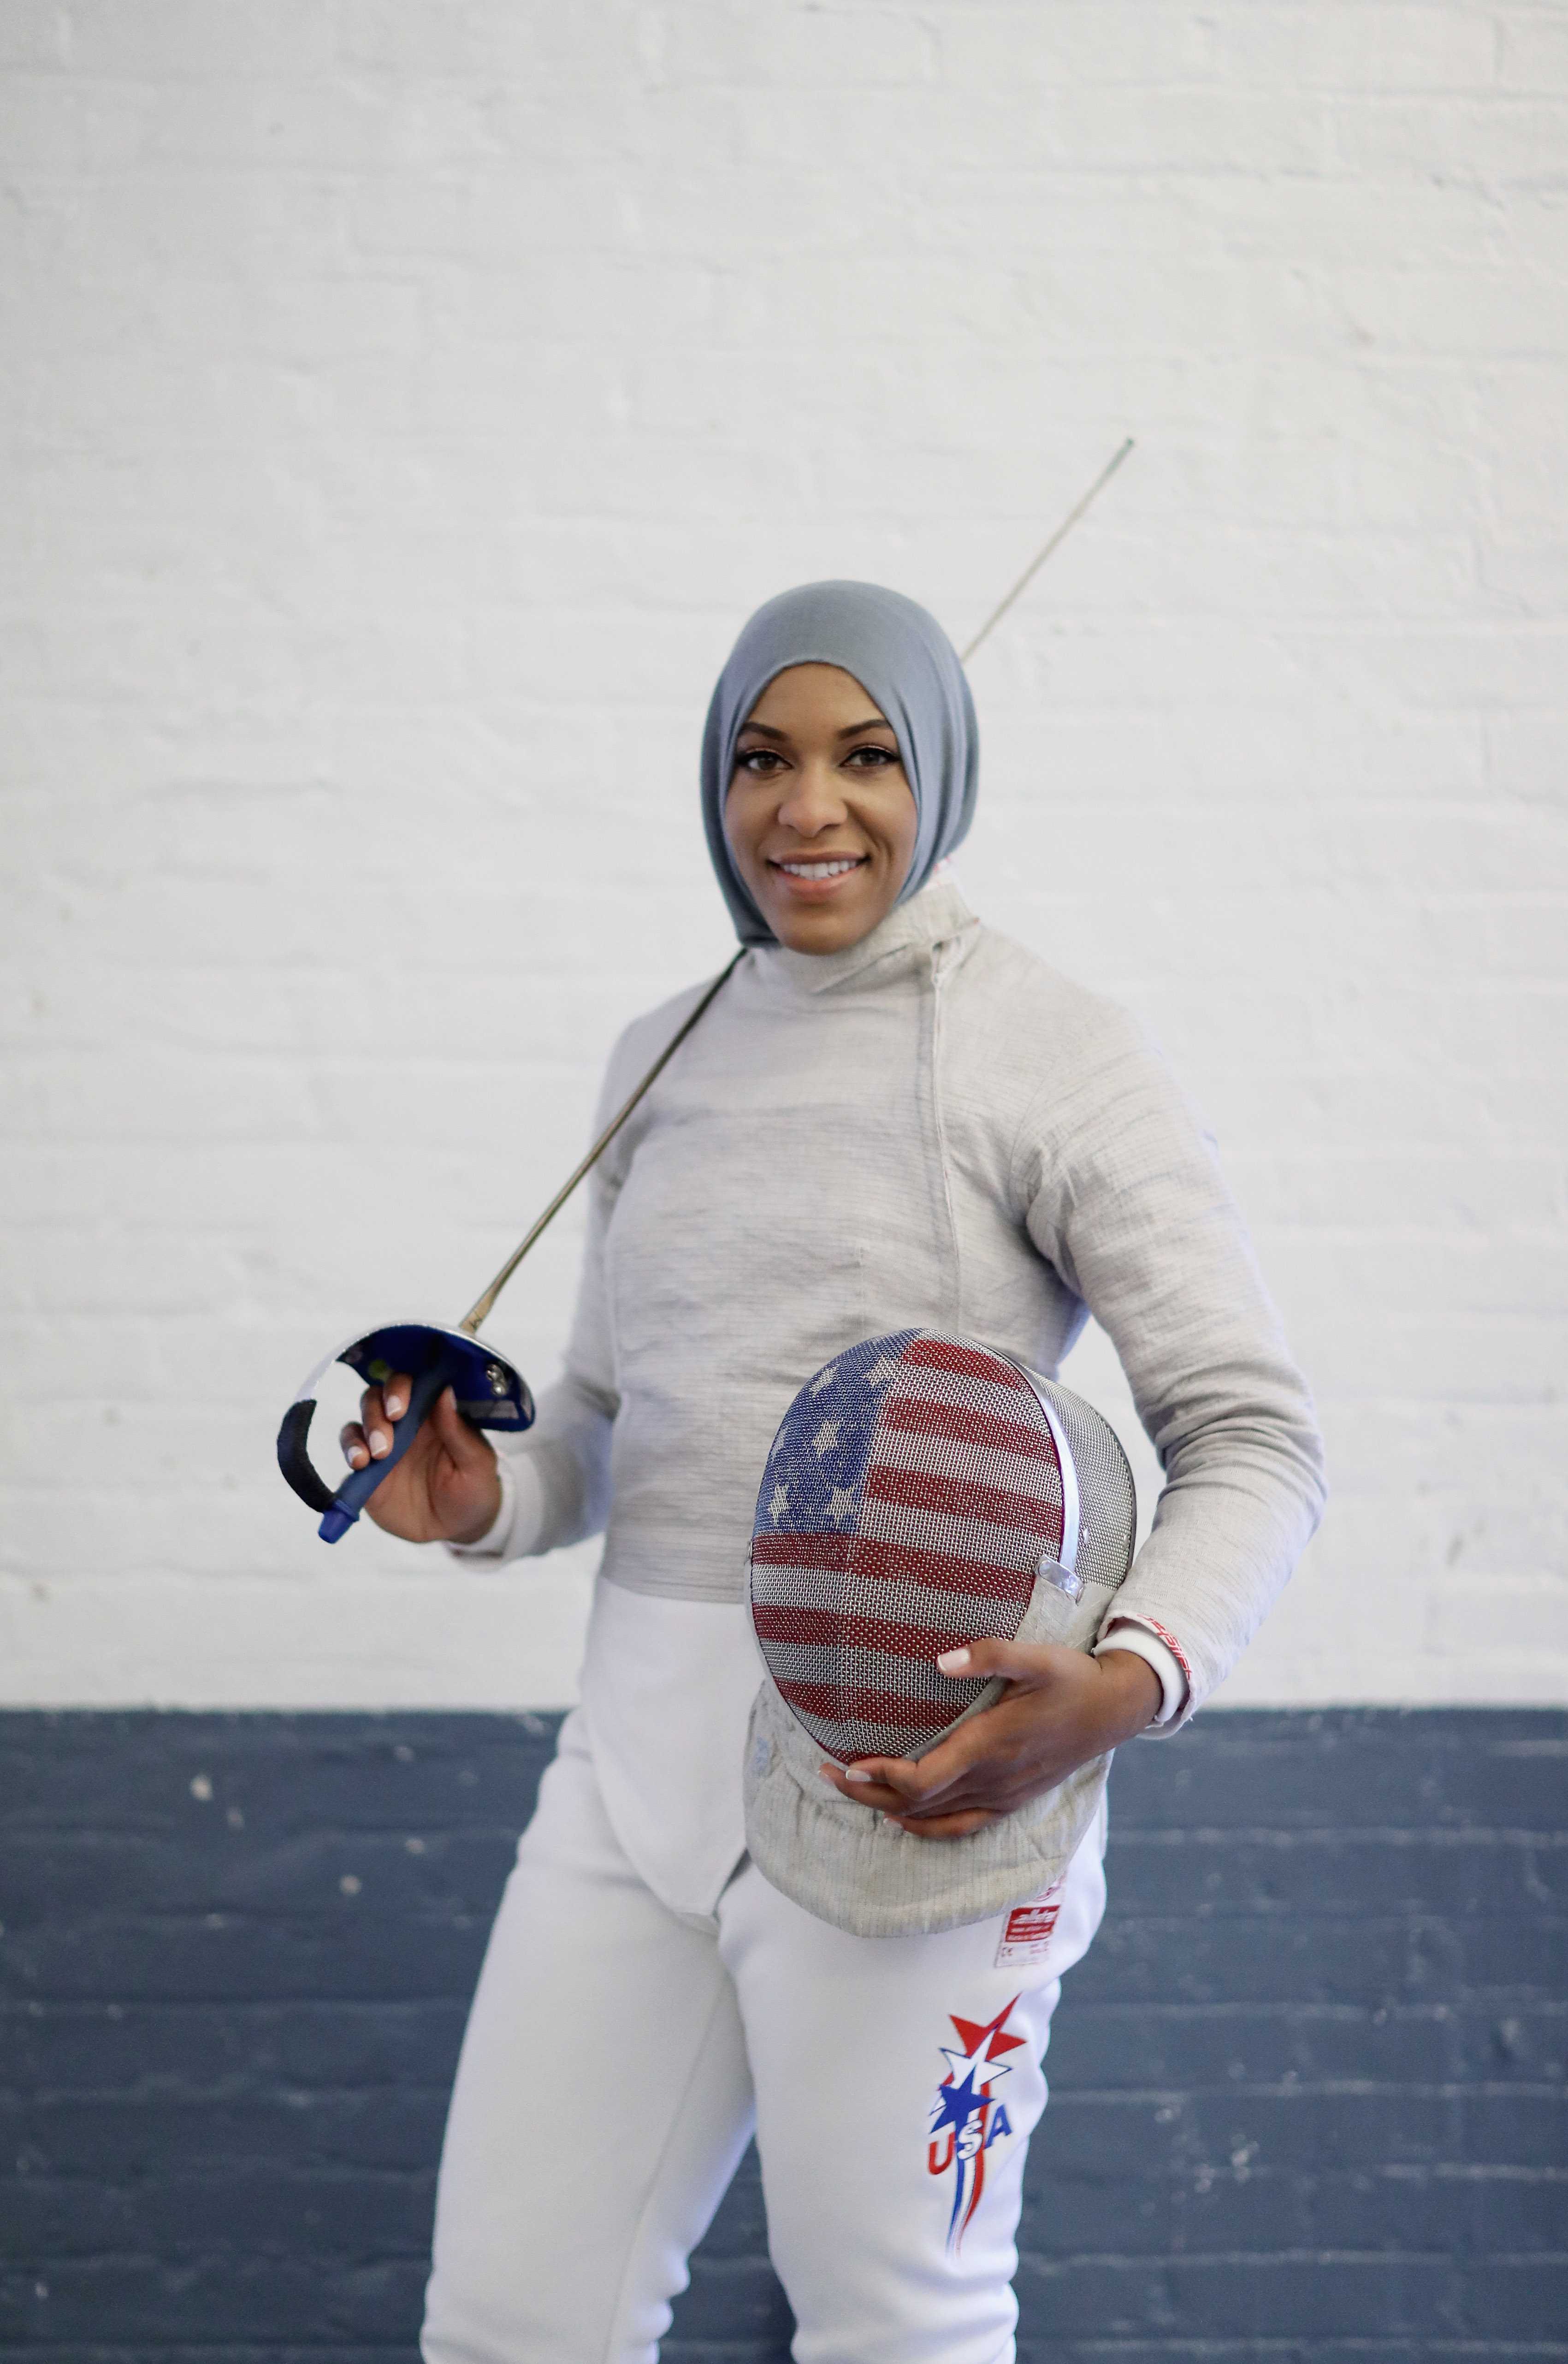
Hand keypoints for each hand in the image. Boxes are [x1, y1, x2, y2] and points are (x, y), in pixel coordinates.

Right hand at [340, 1374, 501, 1544]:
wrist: (458, 1529)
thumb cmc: (474, 1487)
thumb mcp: (477, 1463)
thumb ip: (458, 1431)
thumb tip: (445, 1390)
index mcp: (431, 1414)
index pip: (409, 1385)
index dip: (399, 1389)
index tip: (400, 1409)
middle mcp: (403, 1424)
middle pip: (377, 1398)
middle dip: (376, 1413)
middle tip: (387, 1440)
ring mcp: (382, 1446)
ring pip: (359, 1422)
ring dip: (361, 1433)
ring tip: (372, 1456)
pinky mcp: (367, 1471)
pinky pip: (351, 1452)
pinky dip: (349, 1451)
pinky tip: (359, 1464)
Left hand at [818, 1643, 1161, 1839]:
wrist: (1115, 1710)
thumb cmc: (1072, 1679)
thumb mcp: (1036, 1656)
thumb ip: (989, 1655)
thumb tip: (941, 1660)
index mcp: (991, 1745)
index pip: (924, 1779)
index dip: (882, 1778)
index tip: (848, 1762)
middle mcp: (993, 1779)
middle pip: (918, 1802)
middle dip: (869, 1792)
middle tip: (826, 1774)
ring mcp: (1003, 1796)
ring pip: (935, 1818)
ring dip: (889, 1808)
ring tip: (851, 1792)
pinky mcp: (1012, 1801)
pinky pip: (961, 1827)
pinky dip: (926, 1828)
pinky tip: (902, 1820)